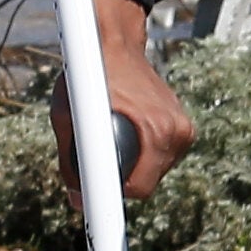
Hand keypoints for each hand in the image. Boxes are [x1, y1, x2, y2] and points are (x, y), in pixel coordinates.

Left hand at [55, 0, 193, 202]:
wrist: (114, 43)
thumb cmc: (86, 76)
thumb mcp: (67, 116)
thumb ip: (69, 160)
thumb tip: (76, 198)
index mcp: (156, 131)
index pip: (139, 188)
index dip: (114, 200)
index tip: (96, 206)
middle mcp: (177, 133)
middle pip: (146, 183)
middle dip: (119, 180)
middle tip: (92, 162)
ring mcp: (184, 129)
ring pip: (155, 171)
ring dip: (132, 166)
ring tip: (110, 137)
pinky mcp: (184, 126)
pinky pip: (161, 156)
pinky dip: (143, 152)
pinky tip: (125, 131)